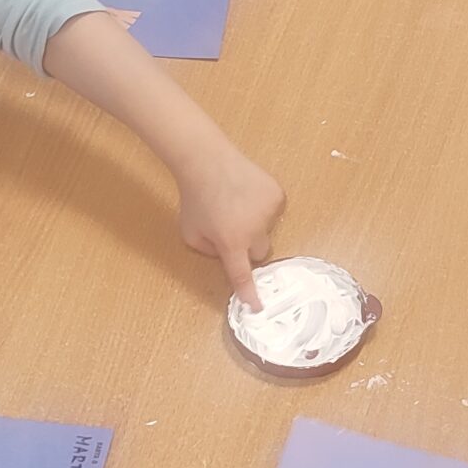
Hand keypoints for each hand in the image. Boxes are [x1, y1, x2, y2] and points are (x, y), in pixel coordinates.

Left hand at [177, 146, 284, 307]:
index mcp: (231, 242)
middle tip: (233, 230)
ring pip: (267, 231)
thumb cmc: (195, 198)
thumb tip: (227, 255)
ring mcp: (269, 212)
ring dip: (255, 224)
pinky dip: (263, 208)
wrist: (207, 161)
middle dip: (248, 247)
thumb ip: (209, 251)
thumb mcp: (190, 233)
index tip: (258, 306)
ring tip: (236, 204)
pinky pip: (274, 212)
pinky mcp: (277, 196)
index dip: (250, 293)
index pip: (242, 275)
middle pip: (260, 253)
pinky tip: (247, 194)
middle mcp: (254, 230)